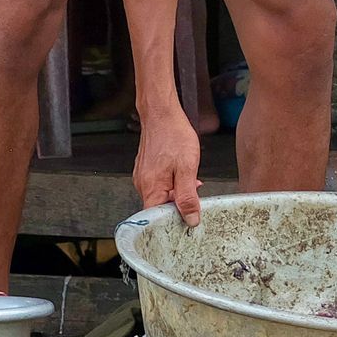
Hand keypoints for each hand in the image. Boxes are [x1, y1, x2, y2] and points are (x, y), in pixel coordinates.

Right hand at [131, 107, 205, 223]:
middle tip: (193, 194)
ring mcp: (142, 177)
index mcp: (151, 188)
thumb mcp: (187, 169)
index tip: (188, 218)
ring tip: (189, 179)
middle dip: (179, 205)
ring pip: (161, 196)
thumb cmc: (173, 135)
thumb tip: (191, 219)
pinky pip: (159, 185)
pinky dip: (172, 184)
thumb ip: (188, 197)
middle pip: (160, 209)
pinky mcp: (146, 170)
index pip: (158, 219)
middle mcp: (142, 185)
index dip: (174, 222)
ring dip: (177, 193)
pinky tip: (182, 173)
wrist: (162, 114)